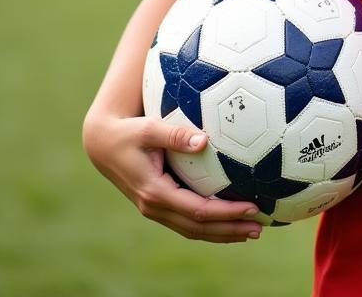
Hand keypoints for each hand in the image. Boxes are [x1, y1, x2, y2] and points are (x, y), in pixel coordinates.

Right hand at [83, 112, 261, 242]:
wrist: (102, 144)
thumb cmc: (128, 132)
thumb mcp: (149, 128)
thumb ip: (175, 134)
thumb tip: (204, 140)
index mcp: (154, 192)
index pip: (197, 210)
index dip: (225, 213)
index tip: (251, 208)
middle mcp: (154, 207)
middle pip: (198, 228)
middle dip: (229, 230)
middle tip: (259, 228)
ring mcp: (154, 209)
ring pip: (192, 229)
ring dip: (222, 233)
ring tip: (251, 230)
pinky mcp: (157, 205)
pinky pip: (186, 221)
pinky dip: (209, 226)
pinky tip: (228, 220)